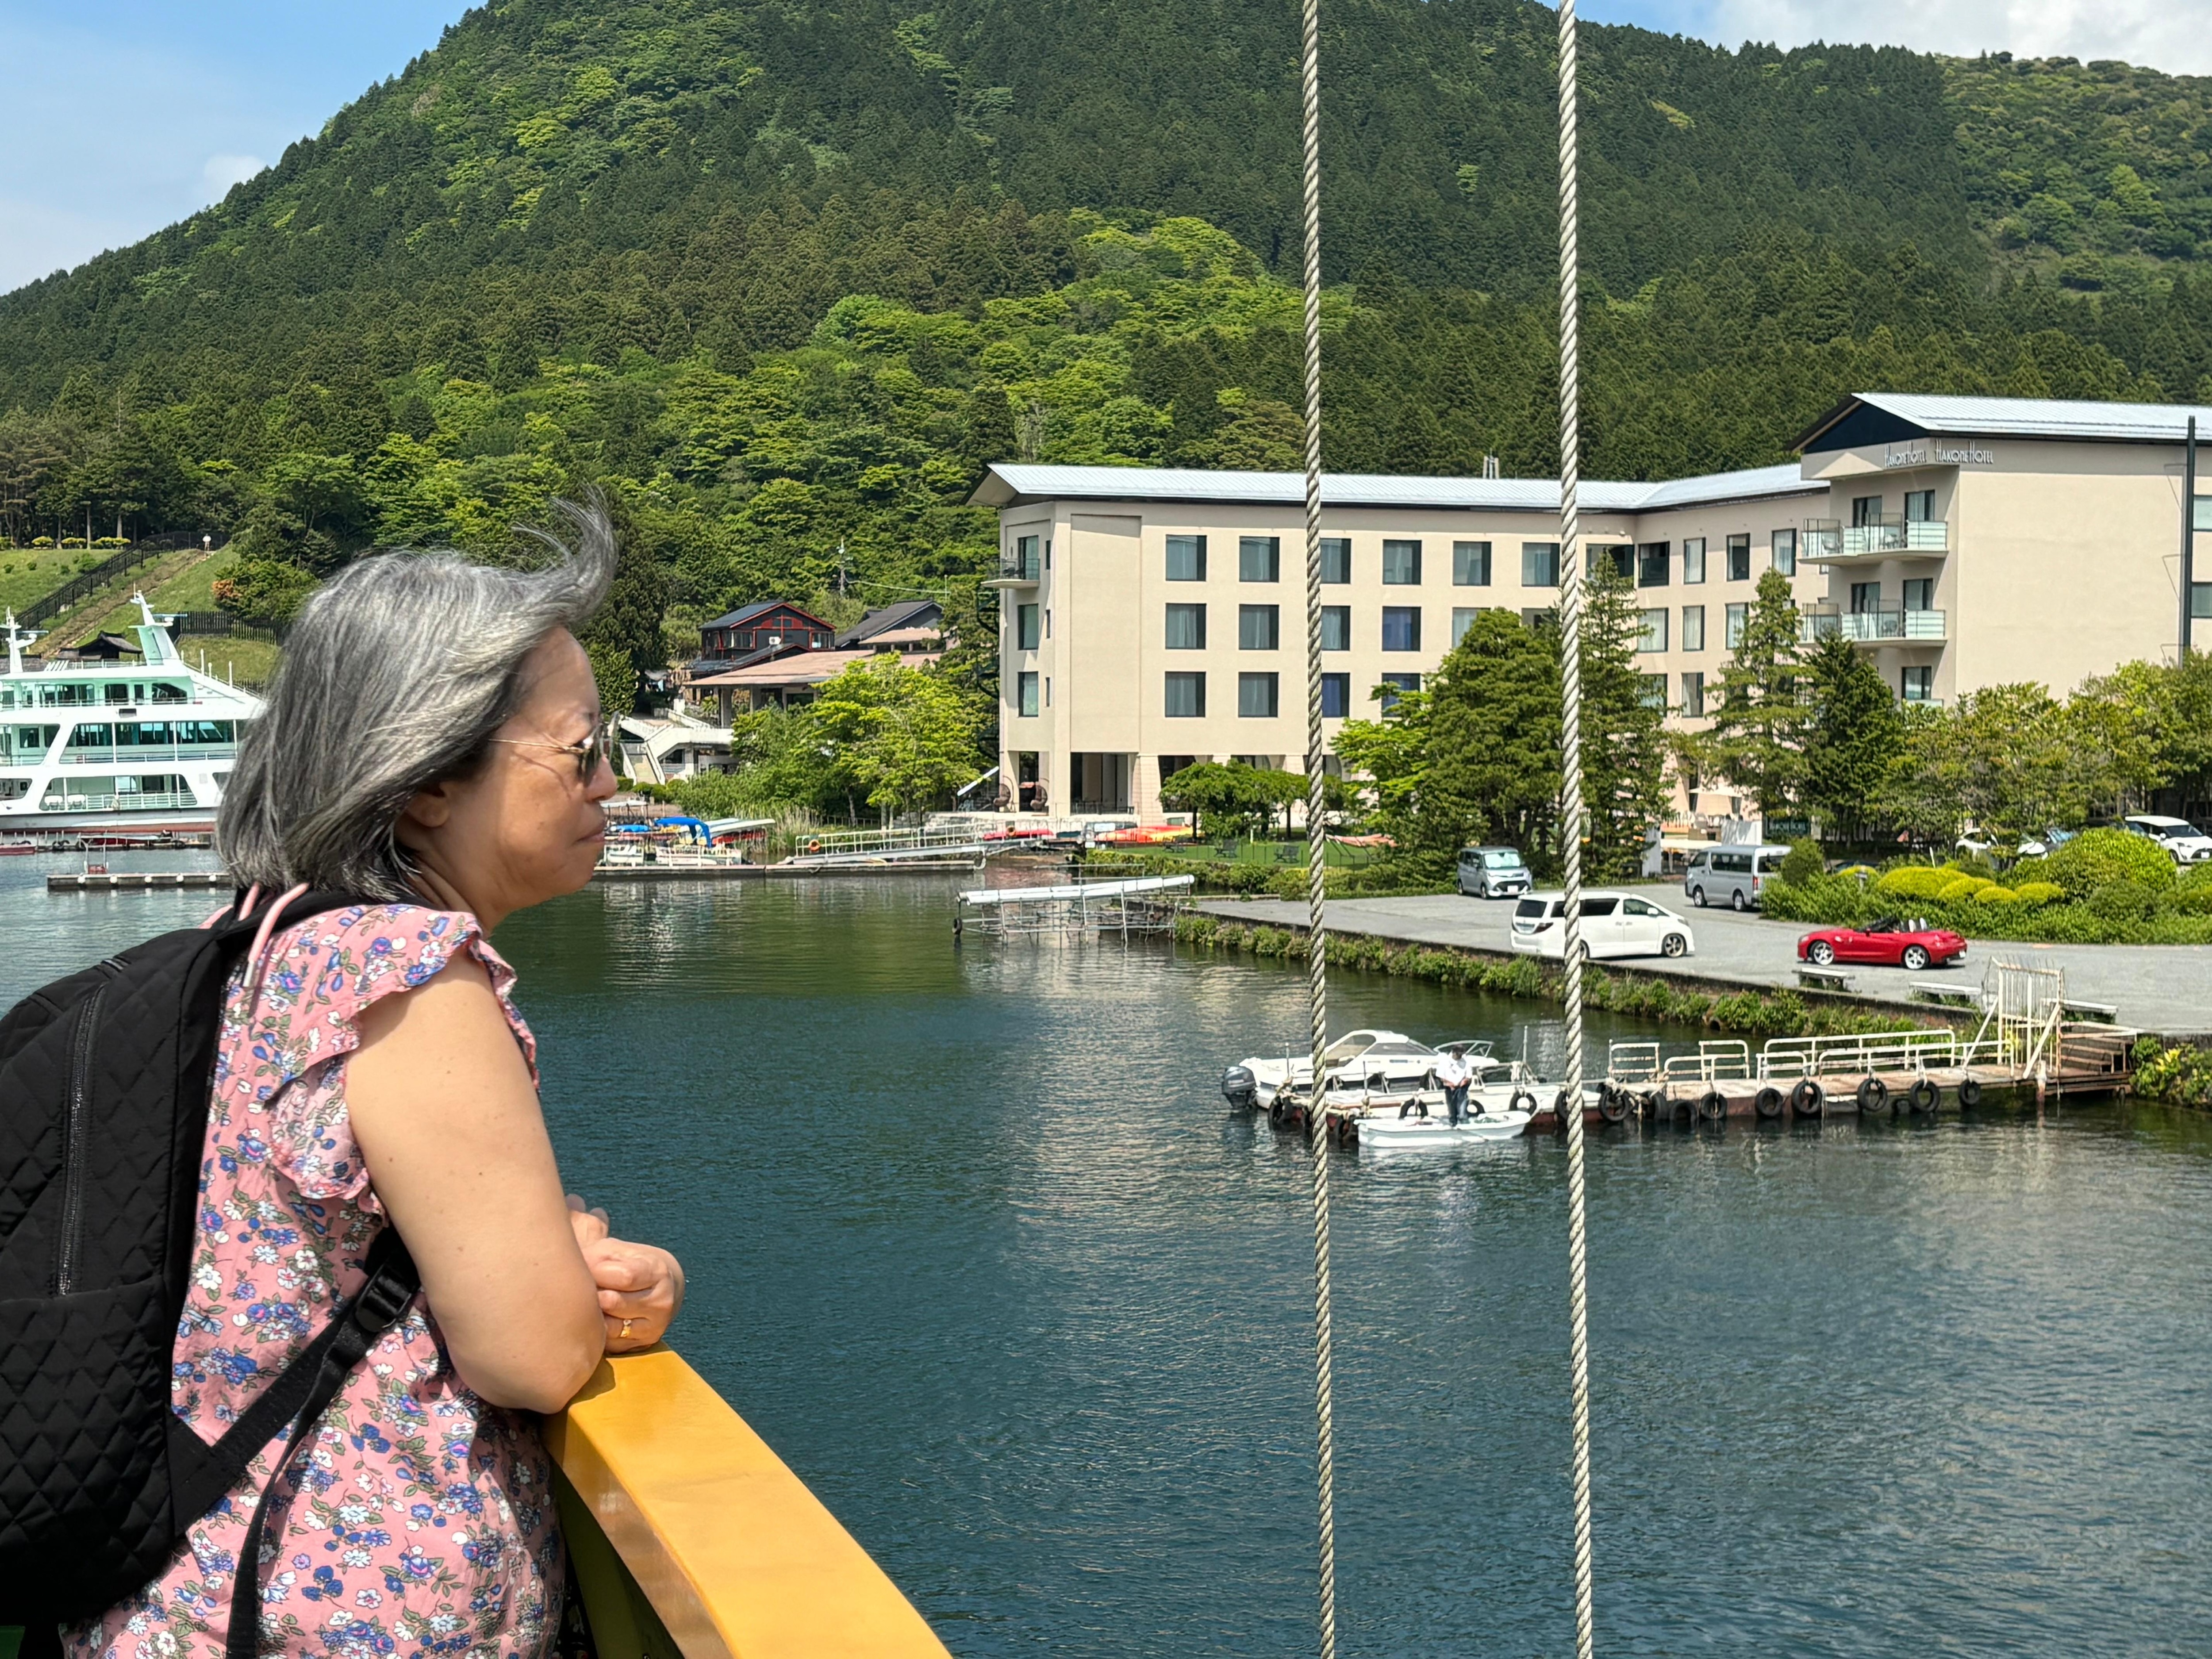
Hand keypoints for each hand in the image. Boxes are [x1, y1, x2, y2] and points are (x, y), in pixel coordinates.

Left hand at [566, 1195, 682, 1351]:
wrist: (663, 1291)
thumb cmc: (628, 1263)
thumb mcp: (616, 1247)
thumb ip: (592, 1229)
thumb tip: (571, 1201)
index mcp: (657, 1270)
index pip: (624, 1276)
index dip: (596, 1269)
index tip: (583, 1264)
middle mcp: (660, 1301)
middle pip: (611, 1301)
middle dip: (589, 1291)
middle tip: (577, 1283)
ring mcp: (652, 1326)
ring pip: (607, 1325)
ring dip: (589, 1313)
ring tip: (582, 1301)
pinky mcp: (640, 1345)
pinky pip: (608, 1342)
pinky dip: (595, 1331)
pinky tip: (589, 1319)